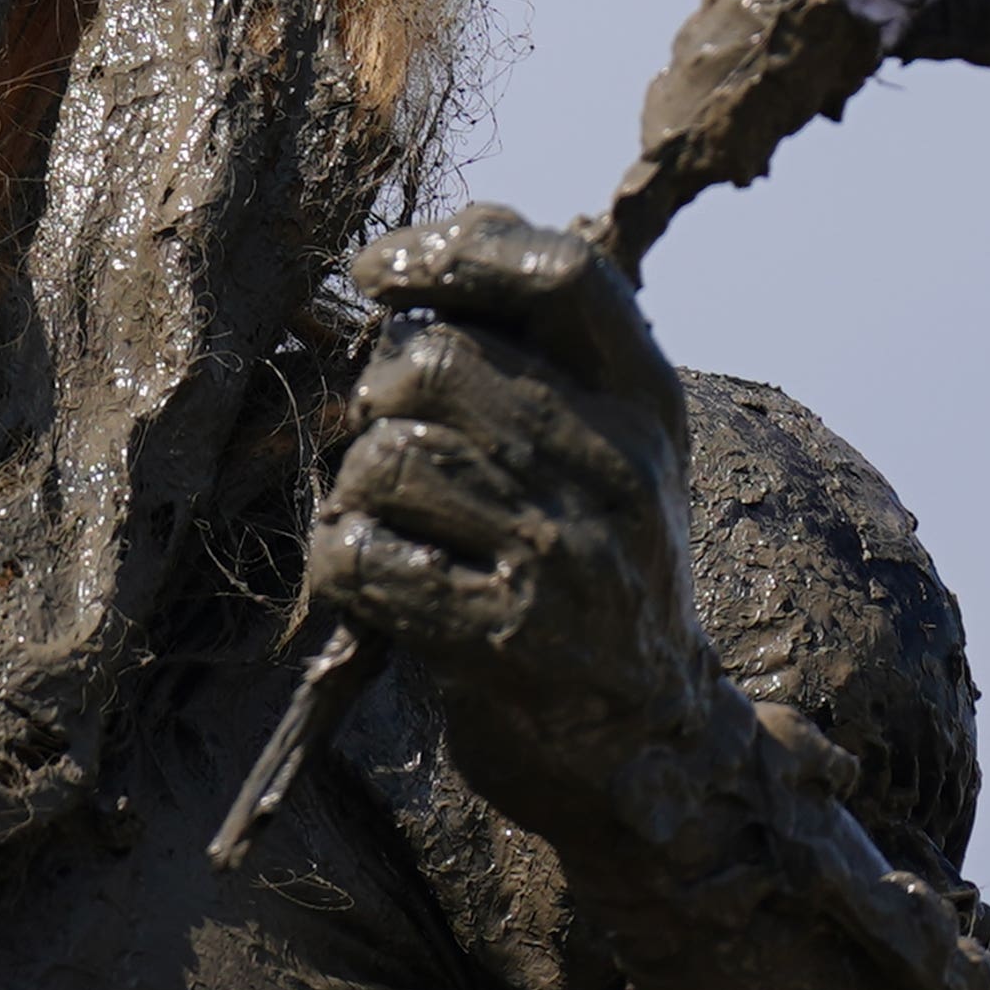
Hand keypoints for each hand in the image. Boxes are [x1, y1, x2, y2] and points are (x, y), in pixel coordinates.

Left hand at [306, 206, 740, 863]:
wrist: (648, 739)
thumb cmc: (589, 566)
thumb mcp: (604, 444)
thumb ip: (532, 350)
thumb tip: (408, 256)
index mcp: (645, 399)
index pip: (561, 272)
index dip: (454, 250)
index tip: (377, 270)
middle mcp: (620, 465)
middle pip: (432, 363)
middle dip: (377, 401)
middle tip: (393, 455)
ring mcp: (567, 554)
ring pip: (382, 458)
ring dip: (354, 495)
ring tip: (396, 531)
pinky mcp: (506, 639)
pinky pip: (359, 556)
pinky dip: (341, 567)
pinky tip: (380, 587)